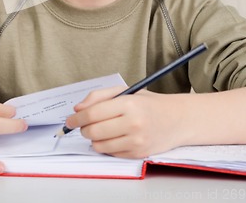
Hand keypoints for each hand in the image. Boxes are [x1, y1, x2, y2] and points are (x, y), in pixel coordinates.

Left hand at [65, 86, 182, 157]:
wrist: (176, 119)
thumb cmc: (148, 104)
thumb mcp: (125, 91)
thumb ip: (99, 97)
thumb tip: (77, 108)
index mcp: (128, 104)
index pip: (93, 114)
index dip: (76, 118)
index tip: (70, 119)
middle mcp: (133, 123)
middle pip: (93, 131)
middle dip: (83, 129)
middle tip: (83, 125)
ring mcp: (136, 141)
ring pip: (99, 145)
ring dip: (93, 138)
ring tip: (99, 130)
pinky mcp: (138, 154)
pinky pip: (111, 153)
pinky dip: (106, 146)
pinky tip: (113, 137)